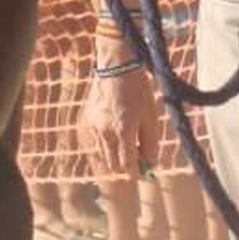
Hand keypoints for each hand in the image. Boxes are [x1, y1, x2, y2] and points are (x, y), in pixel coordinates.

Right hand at [81, 59, 159, 180]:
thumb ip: (151, 143)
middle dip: (126, 167)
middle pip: (114, 166)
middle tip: (138, 160)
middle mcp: (105, 133)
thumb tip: (151, 163)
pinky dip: (106, 146)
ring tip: (128, 145)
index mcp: (123, 132)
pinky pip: (96, 143)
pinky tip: (115, 135)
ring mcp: (94, 128)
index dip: (137, 173)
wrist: (116, 66)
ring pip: (103, 156)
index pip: (127, 166)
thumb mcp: (151, 116)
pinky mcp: (87, 121)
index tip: (144, 172)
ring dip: (115, 157)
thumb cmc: (138, 89)